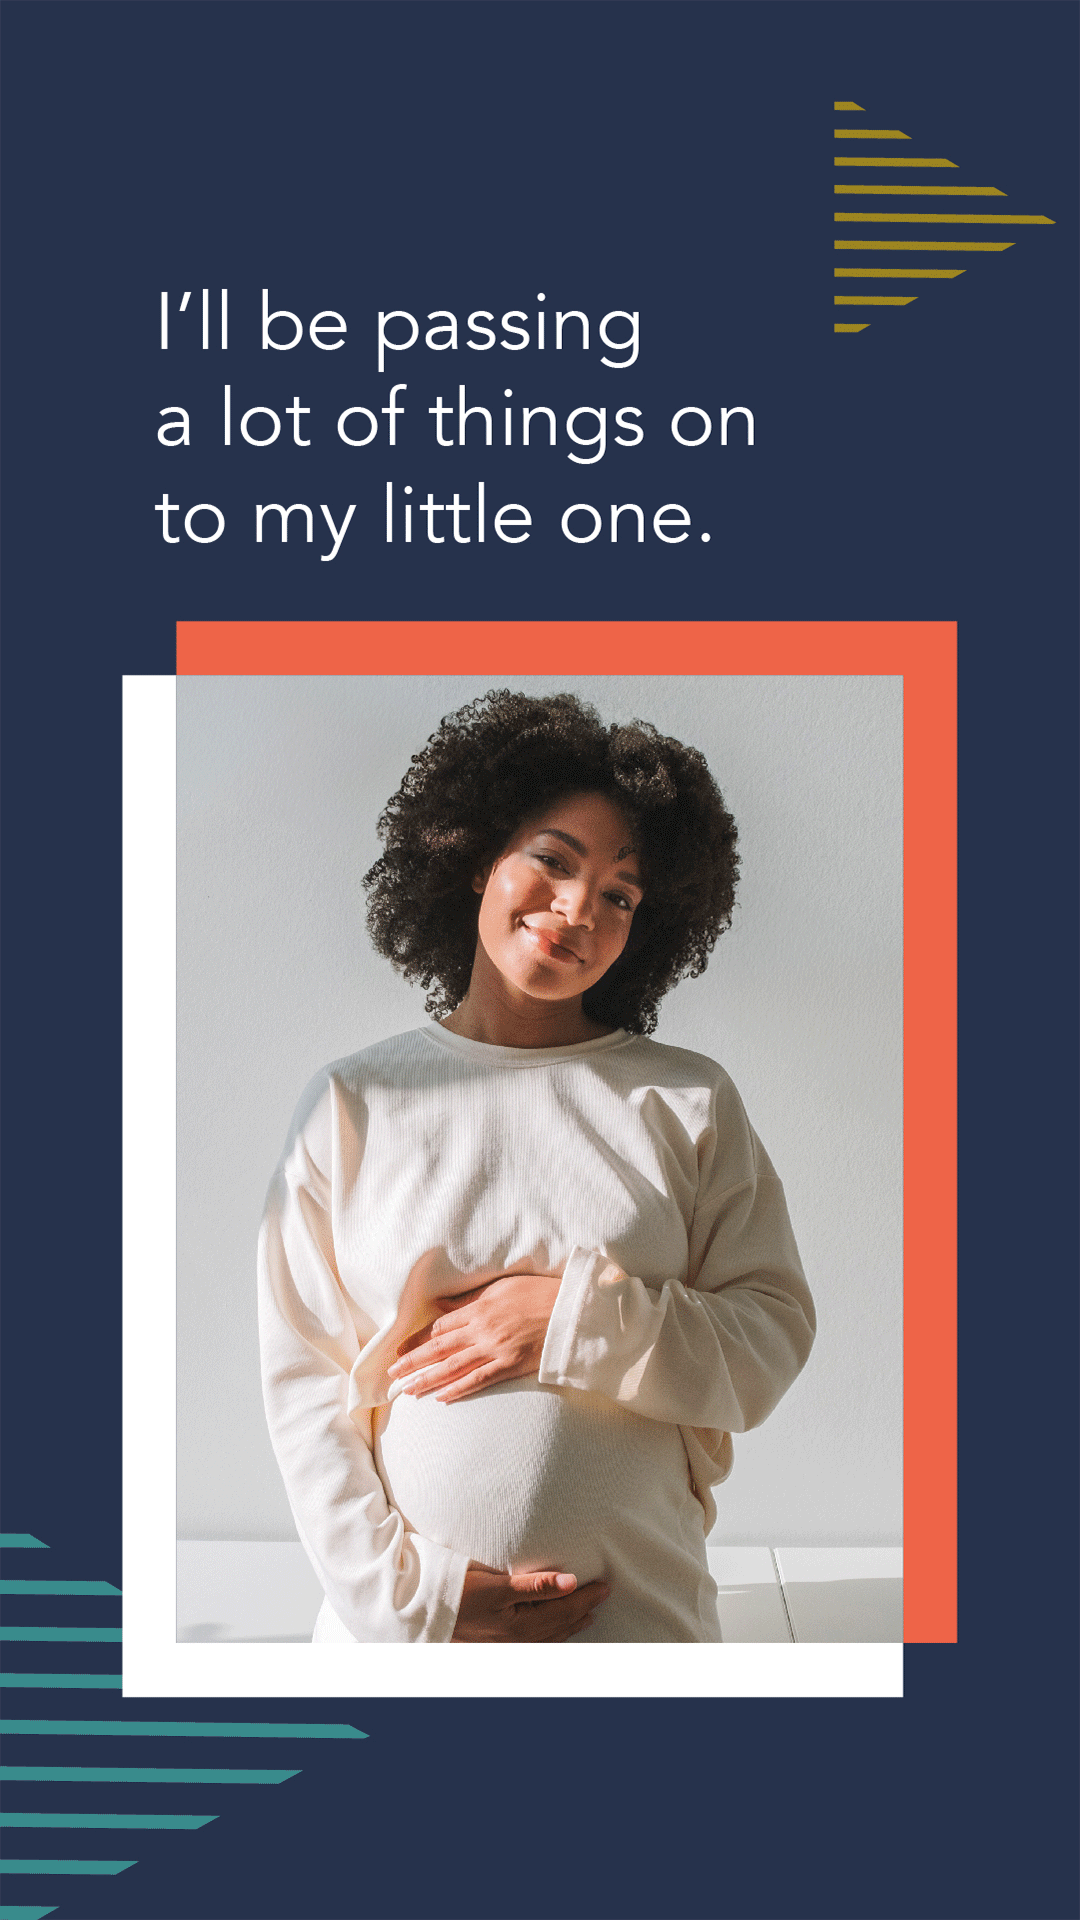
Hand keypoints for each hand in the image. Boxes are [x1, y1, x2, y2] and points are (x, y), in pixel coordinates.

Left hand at [386, 1271, 561, 1404]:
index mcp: (479, 1308)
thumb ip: (470, 1300)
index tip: (400, 1350)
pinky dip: (459, 1389)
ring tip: (409, 1389)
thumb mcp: (501, 1287)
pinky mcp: (510, 1365)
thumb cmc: (537, 1293)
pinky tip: (442, 1397)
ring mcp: (496, 1349)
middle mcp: (482, 1329)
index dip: (417, 1340)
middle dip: (414, 1362)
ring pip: (454, 1367)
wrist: (570, 1310)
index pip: (440, 1326)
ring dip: (429, 1379)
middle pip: (440, 1348)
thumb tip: (441, 1305)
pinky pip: (479, 1380)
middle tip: (392, 1373)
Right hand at [451, 1566, 609, 1641]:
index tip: (605, 1585)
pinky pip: (537, 1641)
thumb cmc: (460, 1593)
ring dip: (571, 1624)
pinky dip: (553, 1634)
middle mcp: (520, 1640)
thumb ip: (536, 1585)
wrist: (427, 1613)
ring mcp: (511, 1644)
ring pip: (551, 1636)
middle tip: (602, 1595)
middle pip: (561, 1625)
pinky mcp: (502, 1643)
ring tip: (587, 1614)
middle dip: (584, 1610)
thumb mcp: (498, 1586)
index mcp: (523, 1626)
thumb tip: (570, 1581)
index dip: (587, 1597)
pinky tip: (554, 1630)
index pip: (565, 1610)